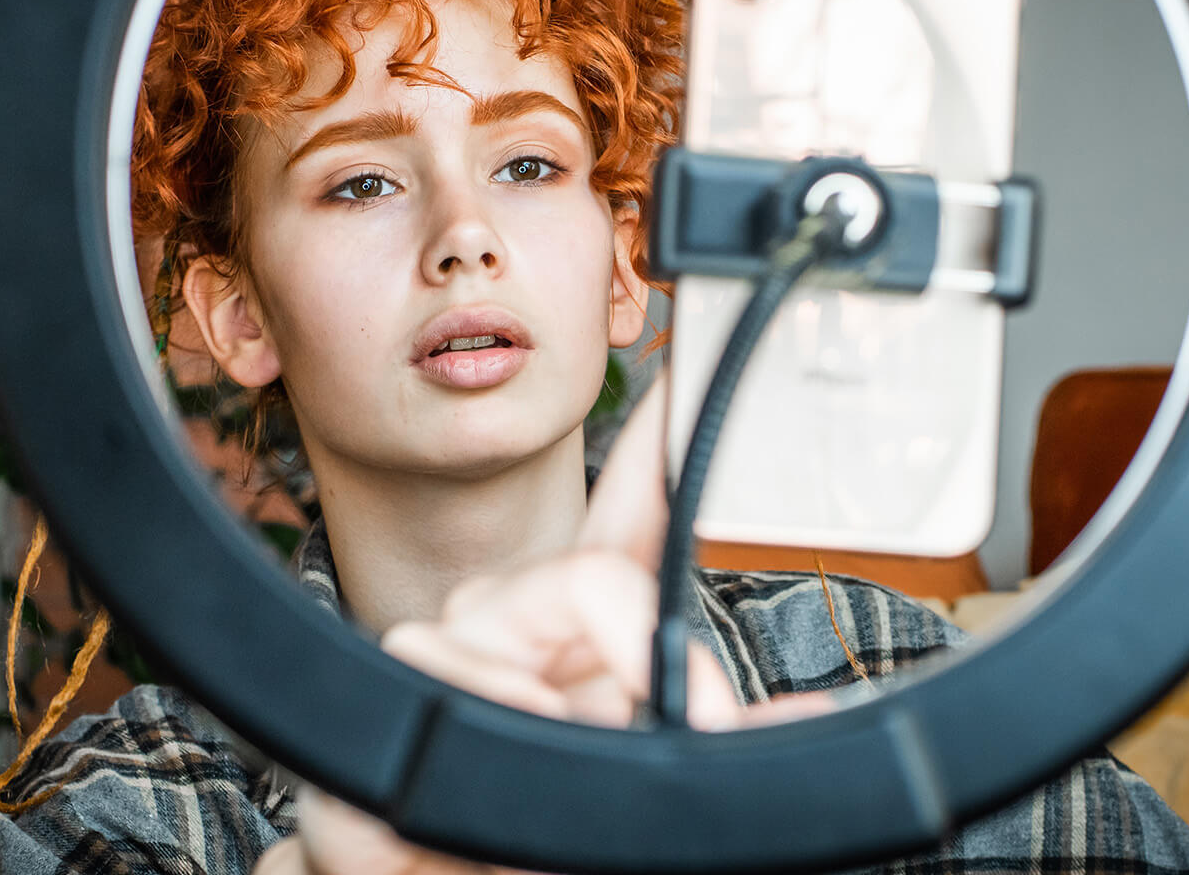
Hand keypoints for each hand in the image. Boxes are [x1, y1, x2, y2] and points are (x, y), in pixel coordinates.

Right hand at [262, 371, 827, 873]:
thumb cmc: (545, 849)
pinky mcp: (367, 730)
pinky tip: (493, 796)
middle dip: (628, 653)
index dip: (651, 448)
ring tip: (556, 801)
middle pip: (567, 579)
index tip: (684, 362)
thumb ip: (717, 747)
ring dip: (546, 718)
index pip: (621, 528)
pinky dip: (479, 731)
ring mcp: (432, 677)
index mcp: (578, 647)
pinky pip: (421, 689)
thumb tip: (821, 720)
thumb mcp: (649, 791)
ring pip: (472, 632)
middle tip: (670, 725)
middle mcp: (502, 641)